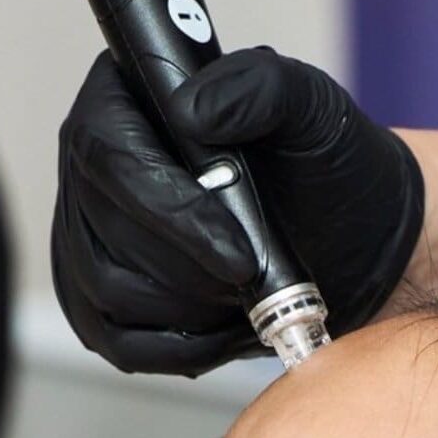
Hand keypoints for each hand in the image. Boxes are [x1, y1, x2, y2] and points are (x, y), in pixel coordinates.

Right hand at [52, 49, 423, 375]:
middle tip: (256, 276)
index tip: (237, 255)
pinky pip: (114, 341)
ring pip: (107, 291)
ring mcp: (88, 237)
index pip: (108, 155)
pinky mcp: (100, 302)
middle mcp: (94, 166)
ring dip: (192, 309)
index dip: (169, 214)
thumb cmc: (324, 167)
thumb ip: (261, 89)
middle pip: (105, 233)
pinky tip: (228, 329)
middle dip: (193, 270)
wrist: (348, 235)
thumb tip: (193, 110)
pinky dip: (180, 348)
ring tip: (249, 294)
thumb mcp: (314, 111)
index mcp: (128, 99)